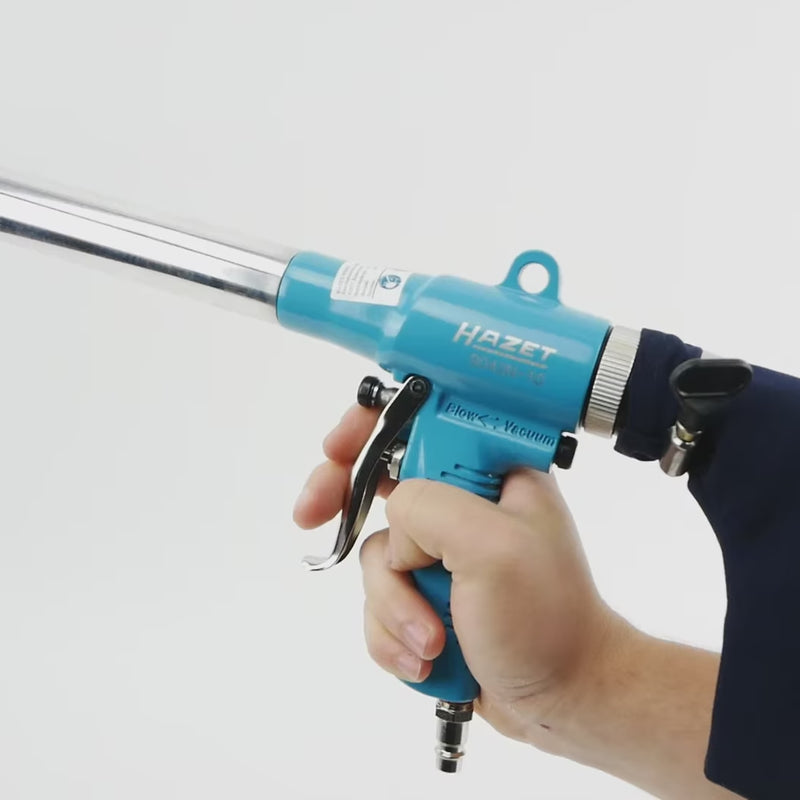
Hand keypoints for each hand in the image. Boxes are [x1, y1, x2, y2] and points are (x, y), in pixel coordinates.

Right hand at [293, 403, 621, 748]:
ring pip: (375, 554)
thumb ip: (428, 509)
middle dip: (343, 503)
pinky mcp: (428, 593)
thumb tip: (395, 528)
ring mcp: (443, 551)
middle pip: (377, 478)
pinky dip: (392, 633)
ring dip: (393, 604)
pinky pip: (378, 600)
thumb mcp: (493, 549)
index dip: (371, 426)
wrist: (564, 699)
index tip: (337, 446)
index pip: (421, 421)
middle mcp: (463, 504)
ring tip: (433, 639)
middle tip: (312, 514)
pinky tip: (425, 656)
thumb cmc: (549, 624)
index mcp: (491, 473)